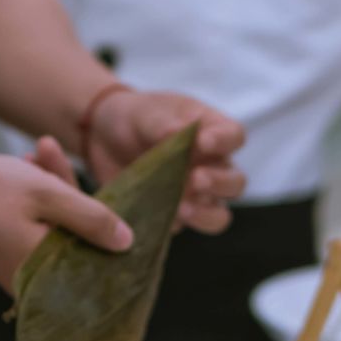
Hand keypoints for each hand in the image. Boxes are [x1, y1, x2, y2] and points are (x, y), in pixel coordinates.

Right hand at [0, 142, 132, 291]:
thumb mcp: (44, 193)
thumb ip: (90, 217)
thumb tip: (127, 243)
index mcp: (47, 269)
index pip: (96, 256)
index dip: (106, 223)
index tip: (102, 189)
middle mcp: (33, 280)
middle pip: (74, 238)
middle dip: (69, 191)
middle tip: (49, 151)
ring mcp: (16, 271)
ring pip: (53, 229)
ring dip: (51, 190)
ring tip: (34, 153)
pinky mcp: (4, 258)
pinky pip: (33, 231)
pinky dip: (35, 202)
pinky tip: (25, 169)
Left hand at [85, 87, 247, 234]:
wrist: (105, 137)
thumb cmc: (138, 117)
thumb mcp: (147, 113)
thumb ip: (163, 123)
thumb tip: (176, 132)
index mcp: (212, 133)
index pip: (234, 136)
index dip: (224, 141)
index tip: (204, 142)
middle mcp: (211, 167)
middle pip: (235, 183)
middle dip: (220, 184)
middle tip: (196, 179)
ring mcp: (195, 196)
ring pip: (218, 216)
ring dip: (206, 215)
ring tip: (183, 209)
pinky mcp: (173, 215)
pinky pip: (180, 228)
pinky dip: (171, 226)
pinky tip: (155, 219)